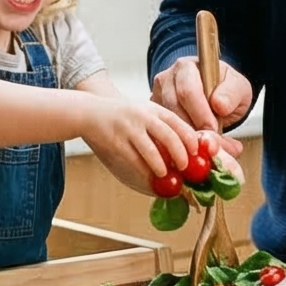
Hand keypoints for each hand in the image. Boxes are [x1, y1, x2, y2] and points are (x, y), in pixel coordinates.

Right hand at [79, 93, 197, 194]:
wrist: (89, 112)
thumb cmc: (120, 115)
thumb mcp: (143, 111)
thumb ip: (160, 124)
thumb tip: (183, 147)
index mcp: (152, 109)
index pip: (177, 122)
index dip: (189, 138)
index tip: (196, 152)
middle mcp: (143, 116)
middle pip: (168, 137)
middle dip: (180, 155)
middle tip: (184, 168)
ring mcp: (129, 128)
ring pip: (151, 151)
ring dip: (162, 166)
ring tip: (166, 175)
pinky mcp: (116, 141)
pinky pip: (134, 159)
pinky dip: (144, 170)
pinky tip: (149, 176)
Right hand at [152, 53, 253, 133]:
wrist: (217, 97)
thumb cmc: (225, 90)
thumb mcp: (238, 88)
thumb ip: (232, 94)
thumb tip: (219, 104)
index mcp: (187, 67)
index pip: (188, 91)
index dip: (200, 113)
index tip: (213, 128)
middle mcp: (167, 78)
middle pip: (174, 106)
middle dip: (193, 126)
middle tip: (208, 140)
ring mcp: (157, 95)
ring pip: (166, 119)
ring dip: (184, 135)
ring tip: (202, 142)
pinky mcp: (154, 112)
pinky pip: (162, 128)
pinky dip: (177, 139)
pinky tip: (191, 143)